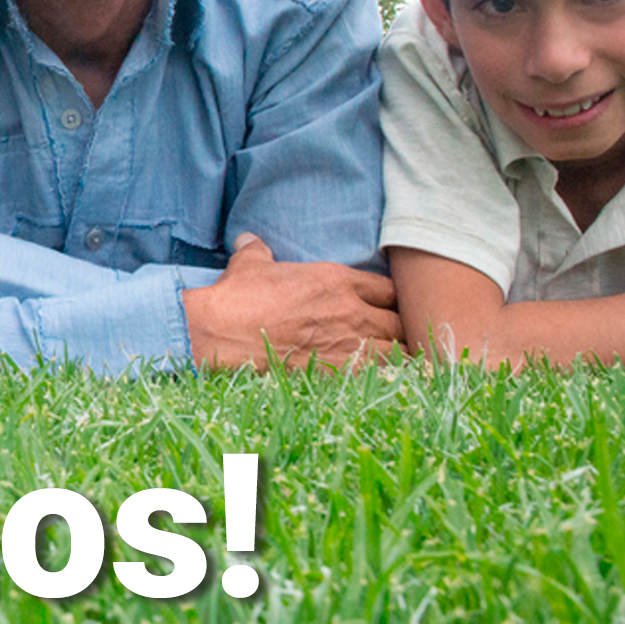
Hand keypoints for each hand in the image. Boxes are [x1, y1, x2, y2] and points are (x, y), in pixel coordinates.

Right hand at [182, 232, 401, 369]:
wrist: (223, 334)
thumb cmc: (238, 297)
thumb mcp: (250, 265)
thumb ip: (258, 250)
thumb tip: (248, 239)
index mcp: (337, 280)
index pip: (389, 288)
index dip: (392, 299)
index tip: (386, 308)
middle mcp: (352, 312)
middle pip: (401, 322)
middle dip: (401, 330)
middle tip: (392, 338)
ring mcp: (349, 345)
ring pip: (400, 353)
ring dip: (398, 357)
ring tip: (390, 363)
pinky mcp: (338, 375)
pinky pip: (381, 378)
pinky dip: (385, 380)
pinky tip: (379, 384)